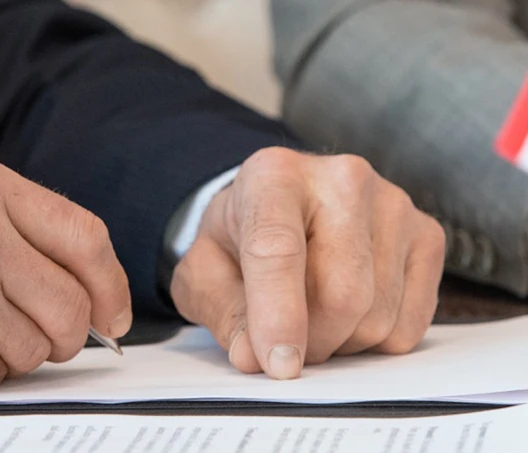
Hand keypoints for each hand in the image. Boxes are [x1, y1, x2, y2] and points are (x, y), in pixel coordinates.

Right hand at [0, 156, 130, 397]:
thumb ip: (9, 219)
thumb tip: (79, 268)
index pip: (86, 236)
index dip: (111, 281)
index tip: (114, 311)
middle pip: (75, 302)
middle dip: (73, 331)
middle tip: (56, 336)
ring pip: (42, 344)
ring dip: (20, 348)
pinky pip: (2, 370)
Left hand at [170, 147, 444, 378]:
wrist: (283, 205)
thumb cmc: (240, 238)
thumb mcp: (205, 271)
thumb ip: (223, 312)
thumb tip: (253, 358)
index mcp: (273, 177)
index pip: (278, 251)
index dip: (277, 315)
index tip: (277, 366)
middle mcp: (343, 179)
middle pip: (340, 295)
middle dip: (311, 342)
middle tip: (285, 344)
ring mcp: (393, 204)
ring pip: (376, 316)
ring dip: (340, 343)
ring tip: (314, 317)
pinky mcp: (427, 235)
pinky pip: (410, 324)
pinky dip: (375, 341)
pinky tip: (350, 313)